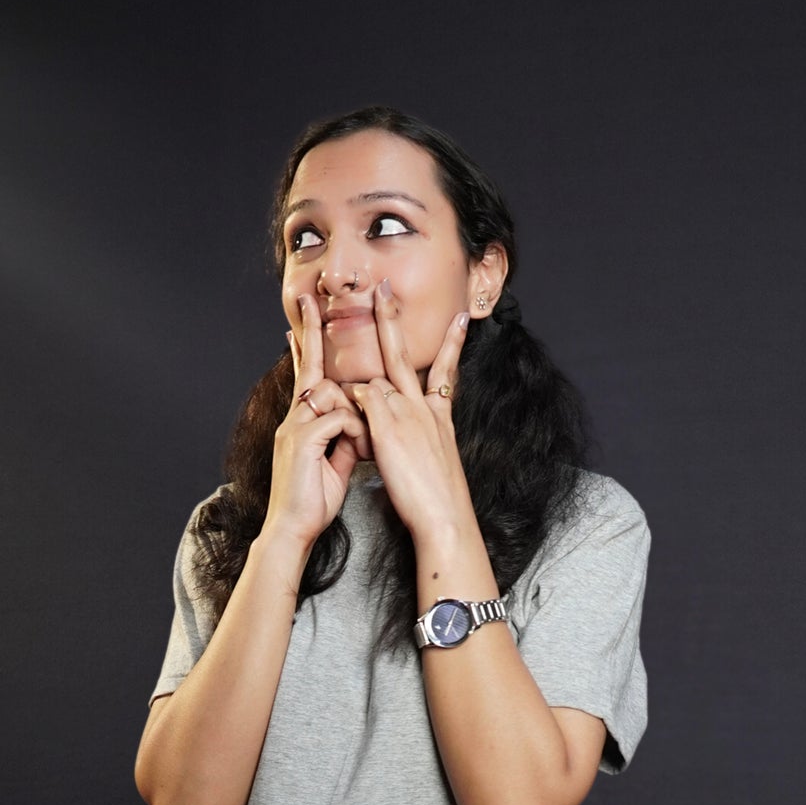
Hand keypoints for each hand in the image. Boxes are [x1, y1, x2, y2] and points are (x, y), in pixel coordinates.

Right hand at [265, 294, 370, 549]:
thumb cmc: (312, 502)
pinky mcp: (301, 439)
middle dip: (309, 334)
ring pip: (330, 393)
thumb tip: (357, 424)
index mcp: (301, 423)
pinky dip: (351, 431)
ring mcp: (294, 427)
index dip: (303, 351)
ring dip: (351, 413)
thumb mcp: (334, 464)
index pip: (305, 378)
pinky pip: (336, 417)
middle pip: (308, 369)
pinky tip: (352, 450)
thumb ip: (344, 438)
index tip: (299, 326)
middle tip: (310, 300)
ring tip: (355, 446)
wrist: (292, 529)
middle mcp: (293, 418)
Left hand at [347, 282, 473, 543]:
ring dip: (361, 368)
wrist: (446, 516)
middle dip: (393, 319)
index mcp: (439, 417)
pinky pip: (365, 399)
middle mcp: (424, 409)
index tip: (460, 319)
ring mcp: (406, 415)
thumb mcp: (436, 462)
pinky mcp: (389, 428)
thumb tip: (410, 432)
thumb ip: (424, 439)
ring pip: (379, 375)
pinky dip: (355, 400)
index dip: (453, 344)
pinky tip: (345, 401)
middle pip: (405, 356)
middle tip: (384, 288)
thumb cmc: (439, 500)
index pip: (444, 372)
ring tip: (348, 345)